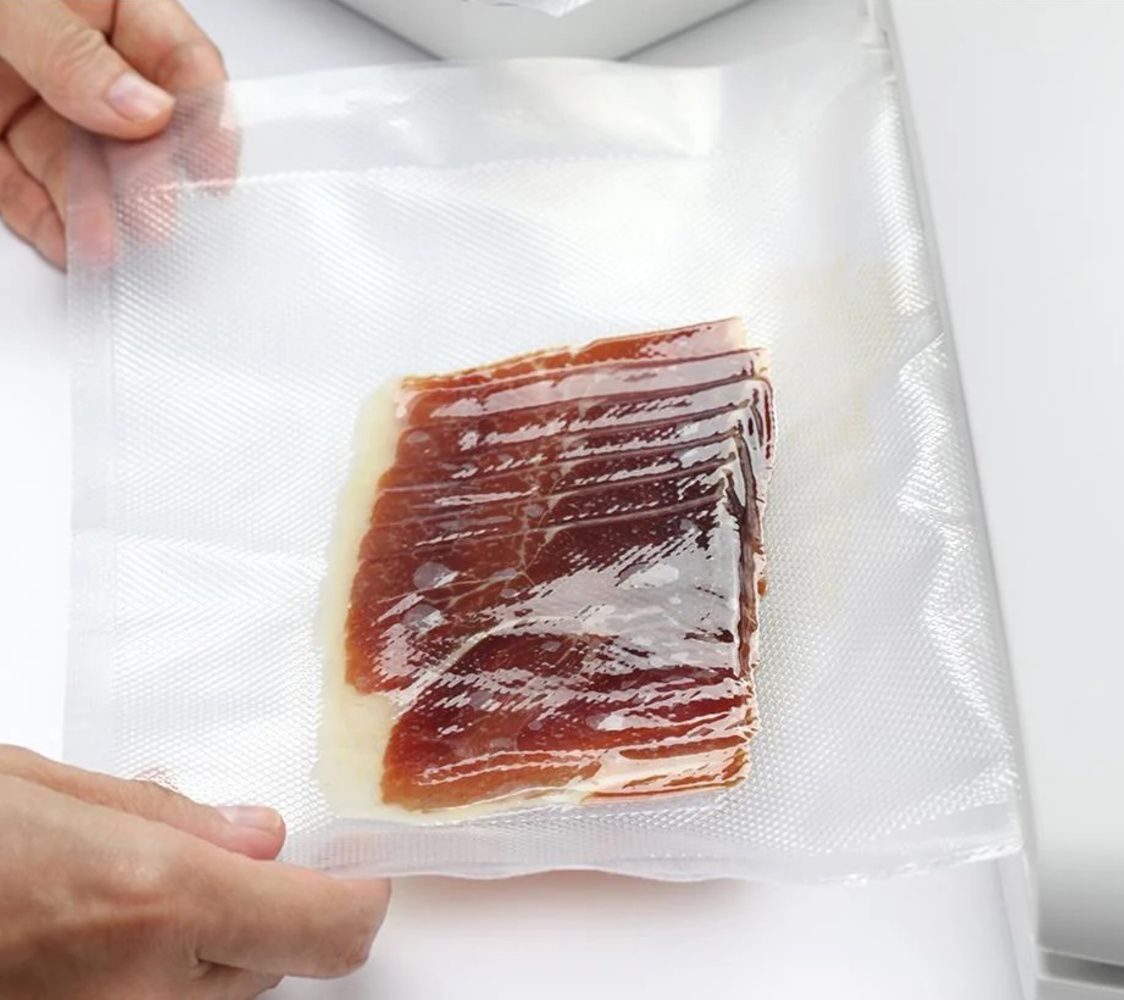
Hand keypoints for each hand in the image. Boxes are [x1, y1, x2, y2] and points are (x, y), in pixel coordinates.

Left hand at [0, 0, 225, 266]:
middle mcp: (72, 52)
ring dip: (96, 211)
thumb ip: (74, 51)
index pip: (176, 61)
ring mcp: (27, 94)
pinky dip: (47, 221)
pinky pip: (23, 186)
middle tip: (152, 215)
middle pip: (132, 126)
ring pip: (79, 165)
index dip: (203, 116)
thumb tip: (144, 110)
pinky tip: (68, 246)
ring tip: (104, 244)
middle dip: (145, 177)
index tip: (211, 168)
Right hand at [0, 745, 390, 999]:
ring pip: (223, 992)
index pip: (330, 926)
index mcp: (159, 899)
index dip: (362, 895)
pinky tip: (115, 922)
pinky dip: (168, 968)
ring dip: (221, 941)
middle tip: (241, 854)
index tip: (361, 863)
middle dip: (280, 906)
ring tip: (150, 883)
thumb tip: (260, 836)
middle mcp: (146, 990)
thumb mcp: (47, 787)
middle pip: (281, 961)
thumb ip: (169, 817)